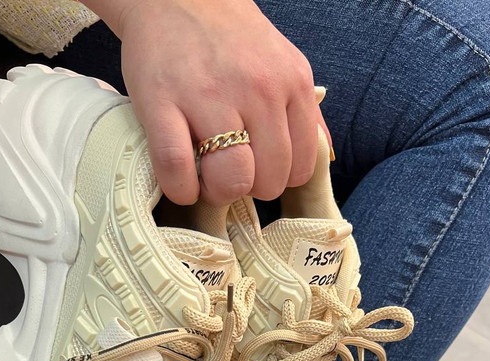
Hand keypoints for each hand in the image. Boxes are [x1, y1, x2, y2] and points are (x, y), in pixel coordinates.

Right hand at [84, 0, 330, 205]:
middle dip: (246, 189)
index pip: (299, 170)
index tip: (255, 168)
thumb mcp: (283, 64)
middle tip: (226, 171)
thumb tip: (327, 155)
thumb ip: (305, 110)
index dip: (275, 179)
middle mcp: (258, 90)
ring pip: (230, 182)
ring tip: (204, 177)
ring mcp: (209, 97)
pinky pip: (178, 171)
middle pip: (267, 183)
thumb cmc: (229, 39)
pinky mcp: (162, 103)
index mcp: (292, 84)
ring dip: (215, 193)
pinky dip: (181, 190)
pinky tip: (181, 181)